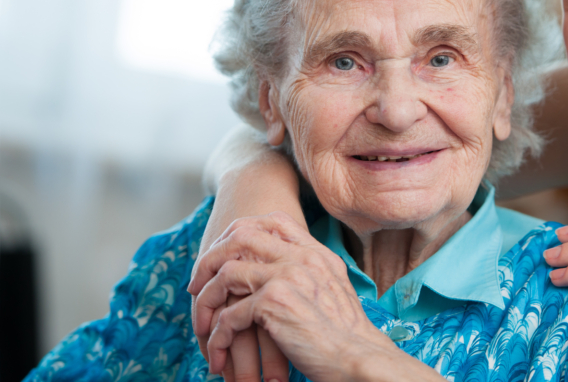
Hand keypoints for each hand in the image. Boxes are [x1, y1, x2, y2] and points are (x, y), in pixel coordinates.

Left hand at [188, 212, 430, 380]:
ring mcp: (287, 276)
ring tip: (203, 328)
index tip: (225, 256)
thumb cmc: (347, 335)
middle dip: (210, 260)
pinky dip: (217, 337)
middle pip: (240, 237)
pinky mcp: (273, 303)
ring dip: (206, 304)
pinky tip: (218, 354)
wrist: (359, 358)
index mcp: (317, 253)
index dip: (241, 231)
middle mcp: (301, 258)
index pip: (275, 220)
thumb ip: (311, 274)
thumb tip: (280, 277)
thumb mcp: (334, 291)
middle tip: (198, 287)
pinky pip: (228, 316)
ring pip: (225, 276)